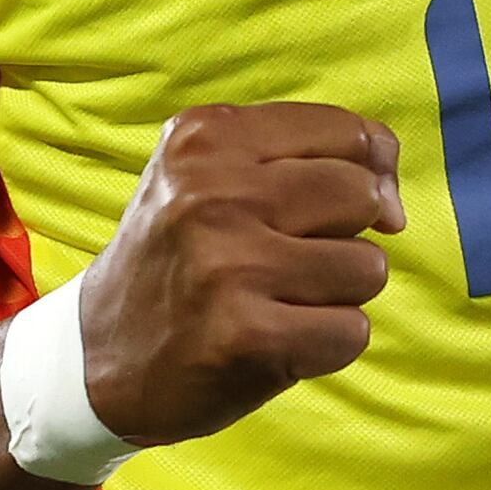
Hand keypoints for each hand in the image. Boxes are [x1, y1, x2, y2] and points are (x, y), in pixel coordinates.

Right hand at [72, 105, 406, 447]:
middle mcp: (212, 192)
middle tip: (294, 262)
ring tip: (281, 302)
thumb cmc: (176, 260)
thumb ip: (305, 159)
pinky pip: (351, 332)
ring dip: (339, 296)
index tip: (347, 209)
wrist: (96, 356)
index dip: (370, 172)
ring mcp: (229, 264)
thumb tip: (394, 201)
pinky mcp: (247, 335)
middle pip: (361, 196)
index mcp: (206, 138)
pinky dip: (329, 346)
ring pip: (366, 268)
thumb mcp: (209, 177)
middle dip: (348, 236)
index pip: (347, 133)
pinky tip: (279, 342)